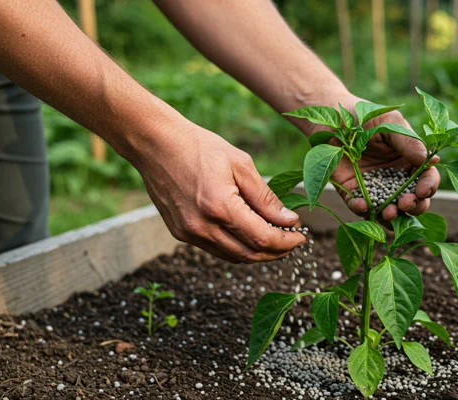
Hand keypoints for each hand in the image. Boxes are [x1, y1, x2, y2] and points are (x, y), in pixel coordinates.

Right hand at [133, 121, 305, 262]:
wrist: (156, 144)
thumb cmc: (200, 147)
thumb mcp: (241, 164)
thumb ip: (265, 197)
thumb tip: (289, 220)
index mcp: (220, 207)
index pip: (263, 238)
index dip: (286, 242)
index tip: (301, 236)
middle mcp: (203, 227)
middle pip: (250, 255)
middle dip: (276, 252)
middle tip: (292, 241)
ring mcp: (189, 233)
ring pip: (233, 257)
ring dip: (258, 253)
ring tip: (275, 239)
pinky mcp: (180, 233)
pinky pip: (216, 250)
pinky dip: (237, 248)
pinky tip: (249, 235)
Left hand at [303, 96, 440, 220]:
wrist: (332, 117)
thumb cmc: (365, 115)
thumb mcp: (389, 123)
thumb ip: (408, 141)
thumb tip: (430, 161)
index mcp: (409, 161)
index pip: (426, 178)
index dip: (429, 186)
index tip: (422, 190)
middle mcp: (394, 178)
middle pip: (412, 200)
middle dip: (413, 206)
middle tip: (406, 204)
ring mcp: (373, 188)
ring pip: (388, 209)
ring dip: (391, 216)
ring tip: (389, 213)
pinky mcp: (352, 192)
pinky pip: (358, 206)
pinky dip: (361, 210)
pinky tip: (362, 205)